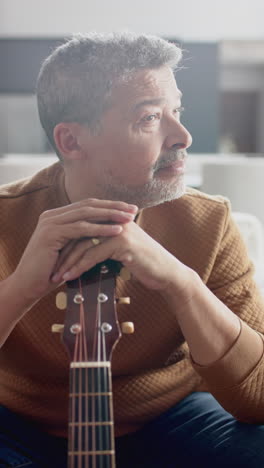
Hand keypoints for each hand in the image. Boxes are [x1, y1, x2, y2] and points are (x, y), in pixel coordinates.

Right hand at [11, 199, 137, 308]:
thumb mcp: (70, 249)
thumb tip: (107, 232)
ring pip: (86, 214)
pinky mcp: (51, 233)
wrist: (29, 284)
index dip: (109, 206)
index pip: (87, 205)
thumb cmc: (52, 271)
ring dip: (110, 215)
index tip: (129, 209)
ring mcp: (50, 222)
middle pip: (89, 205)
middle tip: (134, 210)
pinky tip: (116, 230)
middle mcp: (52, 215)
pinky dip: (101, 229)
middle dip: (113, 207)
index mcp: (57, 216)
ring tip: (129, 219)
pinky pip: (81, 228)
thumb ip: (82, 238)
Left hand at [52, 215, 193, 298]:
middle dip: (62, 252)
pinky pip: (94, 254)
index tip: (52, 259)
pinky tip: (70, 277)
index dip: (66, 243)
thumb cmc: (144, 263)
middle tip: (49, 268)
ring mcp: (119, 229)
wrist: (166, 273)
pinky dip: (79, 267)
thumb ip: (104, 243)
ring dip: (67, 262)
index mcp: (113, 218)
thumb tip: (82, 250)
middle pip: (79, 234)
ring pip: (84, 244)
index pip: (82, 227)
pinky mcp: (123, 242)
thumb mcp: (121, 249)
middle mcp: (115, 219)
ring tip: (56, 276)